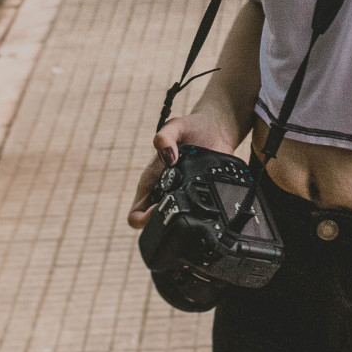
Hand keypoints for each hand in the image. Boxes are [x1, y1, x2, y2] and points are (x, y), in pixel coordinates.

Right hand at [127, 109, 242, 229]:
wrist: (216, 130)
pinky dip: (200, 215)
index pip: (136, 215)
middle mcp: (163, 194)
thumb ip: (166, 136)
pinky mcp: (199, 199)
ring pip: (175, 222)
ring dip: (183, 219)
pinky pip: (194, 216)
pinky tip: (209, 205)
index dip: (144, 218)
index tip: (160, 207)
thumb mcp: (177, 126)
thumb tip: (167, 155)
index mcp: (150, 182)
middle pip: (154, 225)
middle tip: (181, 210)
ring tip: (196, 206)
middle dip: (164, 223)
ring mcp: (180, 198)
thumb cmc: (191, 127)